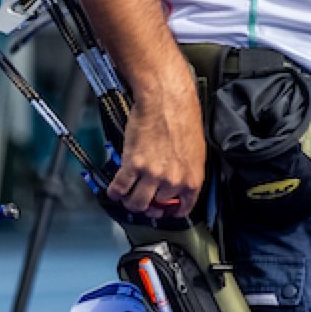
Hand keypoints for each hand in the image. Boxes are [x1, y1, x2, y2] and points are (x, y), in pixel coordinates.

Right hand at [107, 65, 205, 219]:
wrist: (165, 99)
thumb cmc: (182, 116)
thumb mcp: (195, 149)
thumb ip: (187, 171)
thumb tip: (178, 184)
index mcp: (192, 178)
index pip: (183, 208)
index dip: (171, 212)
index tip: (164, 211)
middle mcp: (173, 180)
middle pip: (156, 206)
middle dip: (148, 203)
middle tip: (142, 197)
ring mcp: (153, 175)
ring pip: (137, 203)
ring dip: (130, 202)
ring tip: (127, 197)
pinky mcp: (133, 165)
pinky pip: (120, 189)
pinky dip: (115, 192)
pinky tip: (115, 190)